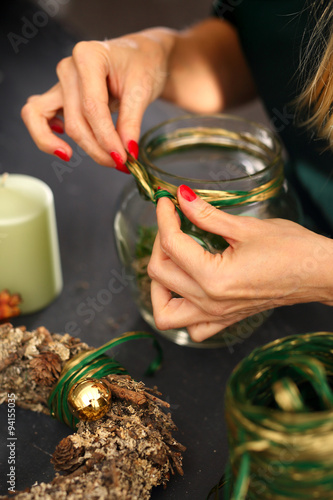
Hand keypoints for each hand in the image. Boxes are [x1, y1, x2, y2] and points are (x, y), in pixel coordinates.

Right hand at [21, 29, 174, 169]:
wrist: (139, 57)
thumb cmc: (141, 64)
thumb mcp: (143, 90)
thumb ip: (131, 122)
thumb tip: (126, 151)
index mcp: (88, 57)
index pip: (92, 107)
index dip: (107, 138)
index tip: (122, 158)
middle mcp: (68, 68)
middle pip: (74, 120)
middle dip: (97, 148)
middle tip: (120, 163)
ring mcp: (60, 82)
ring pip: (50, 121)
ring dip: (78, 146)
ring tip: (101, 159)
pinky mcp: (58, 96)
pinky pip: (38, 116)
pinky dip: (46, 135)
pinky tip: (65, 148)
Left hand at [148, 185, 332, 341]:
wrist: (319, 274)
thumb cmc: (292, 250)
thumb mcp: (245, 227)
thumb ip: (206, 214)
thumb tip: (181, 197)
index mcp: (214, 278)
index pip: (171, 244)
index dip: (164, 216)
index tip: (167, 200)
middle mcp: (210, 303)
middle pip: (159, 274)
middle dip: (159, 242)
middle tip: (173, 223)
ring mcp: (216, 316)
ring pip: (165, 313)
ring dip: (159, 286)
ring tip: (172, 260)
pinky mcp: (225, 320)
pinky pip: (191, 327)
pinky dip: (181, 310)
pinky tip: (188, 287)